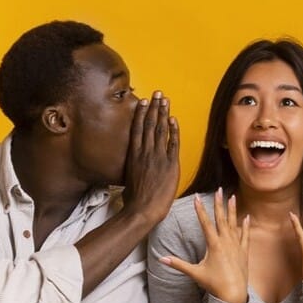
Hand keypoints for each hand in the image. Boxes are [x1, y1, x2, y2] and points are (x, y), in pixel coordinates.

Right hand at [123, 91, 180, 222]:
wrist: (143, 209)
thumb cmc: (134, 198)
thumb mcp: (129, 178)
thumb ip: (134, 166)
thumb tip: (135, 163)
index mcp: (133, 154)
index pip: (137, 128)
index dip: (141, 113)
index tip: (143, 101)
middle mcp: (145, 152)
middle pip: (149, 124)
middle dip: (153, 107)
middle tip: (157, 93)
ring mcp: (157, 157)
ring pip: (160, 130)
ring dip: (163, 113)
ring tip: (165, 100)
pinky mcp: (170, 164)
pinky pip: (172, 143)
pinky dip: (173, 130)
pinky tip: (173, 119)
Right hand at [159, 189, 250, 302]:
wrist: (234, 295)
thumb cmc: (214, 284)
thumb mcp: (194, 273)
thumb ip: (178, 264)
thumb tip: (161, 259)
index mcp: (214, 245)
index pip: (205, 223)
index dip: (200, 210)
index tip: (197, 198)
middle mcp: (226, 242)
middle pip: (221, 219)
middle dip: (218, 203)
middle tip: (218, 190)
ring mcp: (236, 246)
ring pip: (234, 224)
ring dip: (232, 210)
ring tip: (232, 197)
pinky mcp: (244, 252)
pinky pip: (245, 235)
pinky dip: (246, 226)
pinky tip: (246, 216)